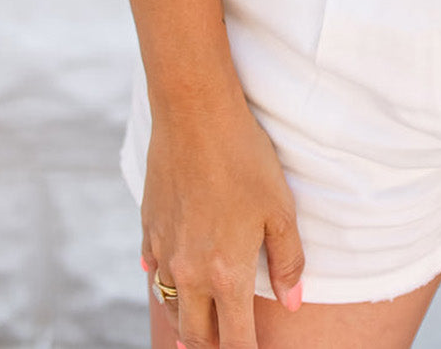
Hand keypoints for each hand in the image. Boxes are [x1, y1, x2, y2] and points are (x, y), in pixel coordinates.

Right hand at [141, 91, 304, 348]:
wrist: (194, 114)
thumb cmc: (244, 158)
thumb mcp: (280, 208)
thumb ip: (288, 261)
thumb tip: (293, 302)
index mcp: (225, 272)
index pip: (233, 339)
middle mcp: (188, 271)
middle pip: (195, 331)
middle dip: (211, 345)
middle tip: (224, 345)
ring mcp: (163, 250)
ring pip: (170, 304)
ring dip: (184, 320)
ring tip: (194, 330)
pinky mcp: (148, 227)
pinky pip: (153, 269)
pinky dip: (162, 282)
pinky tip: (167, 277)